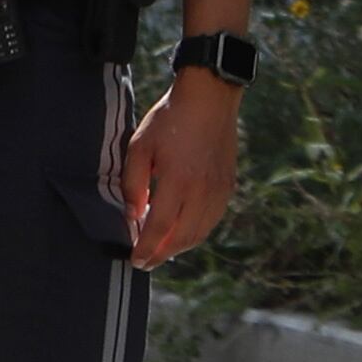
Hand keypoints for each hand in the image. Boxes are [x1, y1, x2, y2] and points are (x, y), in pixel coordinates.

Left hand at [122, 74, 240, 269]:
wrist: (209, 100)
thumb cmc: (169, 120)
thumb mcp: (139, 146)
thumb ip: (133, 184)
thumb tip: (133, 215)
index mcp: (178, 182)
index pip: (160, 229)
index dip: (146, 249)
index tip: (135, 261)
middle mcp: (202, 192)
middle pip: (182, 238)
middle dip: (161, 255)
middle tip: (145, 261)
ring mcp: (219, 191)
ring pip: (199, 233)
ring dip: (178, 247)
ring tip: (160, 249)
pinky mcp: (228, 187)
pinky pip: (211, 220)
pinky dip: (195, 232)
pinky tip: (180, 230)